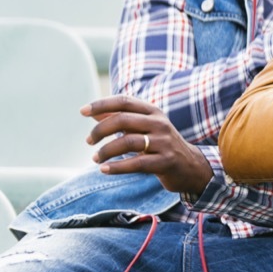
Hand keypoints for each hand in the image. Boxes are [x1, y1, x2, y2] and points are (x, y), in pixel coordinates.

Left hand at [83, 96, 214, 195]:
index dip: (101, 105)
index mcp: (153, 111)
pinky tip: (104, 170)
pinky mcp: (165, 162)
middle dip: (100, 130)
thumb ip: (119, 119)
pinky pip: (137, 163)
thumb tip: (91, 113)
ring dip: (106, 151)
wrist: (190, 166)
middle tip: (89, 141)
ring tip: (95, 159)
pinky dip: (117, 167)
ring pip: (128, 142)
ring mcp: (164, 142)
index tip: (82, 112)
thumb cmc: (160, 145)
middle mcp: (160, 123)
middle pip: (123, 120)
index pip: (124, 101)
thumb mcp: (143, 128)